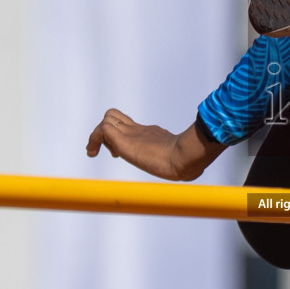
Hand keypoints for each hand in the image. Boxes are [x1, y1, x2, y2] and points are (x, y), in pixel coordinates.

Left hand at [85, 109, 224, 181]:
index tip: (116, 154)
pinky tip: (95, 152)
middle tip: (109, 151)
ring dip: (97, 136)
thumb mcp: (180, 162)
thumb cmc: (187, 163)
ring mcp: (131, 133)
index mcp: (150, 134)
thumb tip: (195, 171)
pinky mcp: (123, 139)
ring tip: (95, 152)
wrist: (184, 158)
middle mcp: (138, 131)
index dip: (119, 134)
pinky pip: (102, 130)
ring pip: (107, 120)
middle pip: (115, 117)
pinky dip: (94, 140)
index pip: (128, 125)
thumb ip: (181, 163)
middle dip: (105, 131)